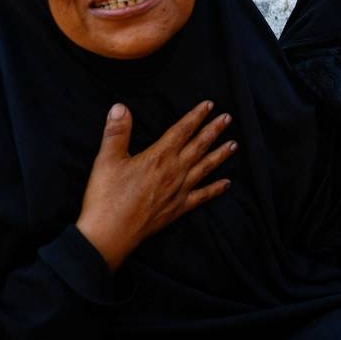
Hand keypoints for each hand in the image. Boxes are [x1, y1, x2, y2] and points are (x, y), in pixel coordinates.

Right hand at [76, 101, 236, 271]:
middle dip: (214, 130)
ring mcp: (179, 191)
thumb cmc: (106, 197)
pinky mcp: (178, 208)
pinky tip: (227, 184)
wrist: (110, 234)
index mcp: (159, 157)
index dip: (196, 116)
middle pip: (199, 146)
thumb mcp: (107, 160)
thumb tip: (120, 107)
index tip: (209, 105)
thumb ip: (116, 132)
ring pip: (205, 168)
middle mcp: (174, 171)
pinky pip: (203, 196)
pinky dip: (216, 189)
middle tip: (228, 118)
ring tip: (234, 144)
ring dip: (220, 155)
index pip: (182, 130)